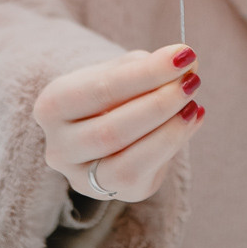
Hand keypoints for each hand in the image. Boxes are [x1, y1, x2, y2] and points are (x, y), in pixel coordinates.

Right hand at [33, 44, 204, 202]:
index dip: (147, 74)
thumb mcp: (122, 69)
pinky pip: (142, 175)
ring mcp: (81, 177)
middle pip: (112, 131)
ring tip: (193, 104)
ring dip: (168, 131)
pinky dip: (172, 146)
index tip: (184, 54)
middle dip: (159, 104)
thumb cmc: (112, 90)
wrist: (100, 122)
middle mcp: (59, 147)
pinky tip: (192, 119)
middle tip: (192, 80)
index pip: (101, 89)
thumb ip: (149, 67)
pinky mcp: (110, 192)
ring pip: (126, 164)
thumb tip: (187, 63)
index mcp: (52, 106)